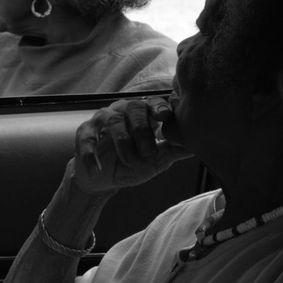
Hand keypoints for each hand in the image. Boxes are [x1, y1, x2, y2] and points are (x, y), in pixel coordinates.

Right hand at [71, 97, 191, 194]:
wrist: (102, 180)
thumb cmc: (131, 164)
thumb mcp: (156, 161)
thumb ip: (174, 151)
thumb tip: (197, 145)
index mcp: (142, 114)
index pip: (153, 103)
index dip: (160, 107)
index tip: (165, 116)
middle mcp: (123, 111)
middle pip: (135, 108)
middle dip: (143, 130)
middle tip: (147, 151)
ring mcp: (102, 120)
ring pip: (114, 121)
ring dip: (123, 143)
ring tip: (129, 161)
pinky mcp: (84, 133)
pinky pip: (87, 138)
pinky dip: (91, 153)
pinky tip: (96, 166)